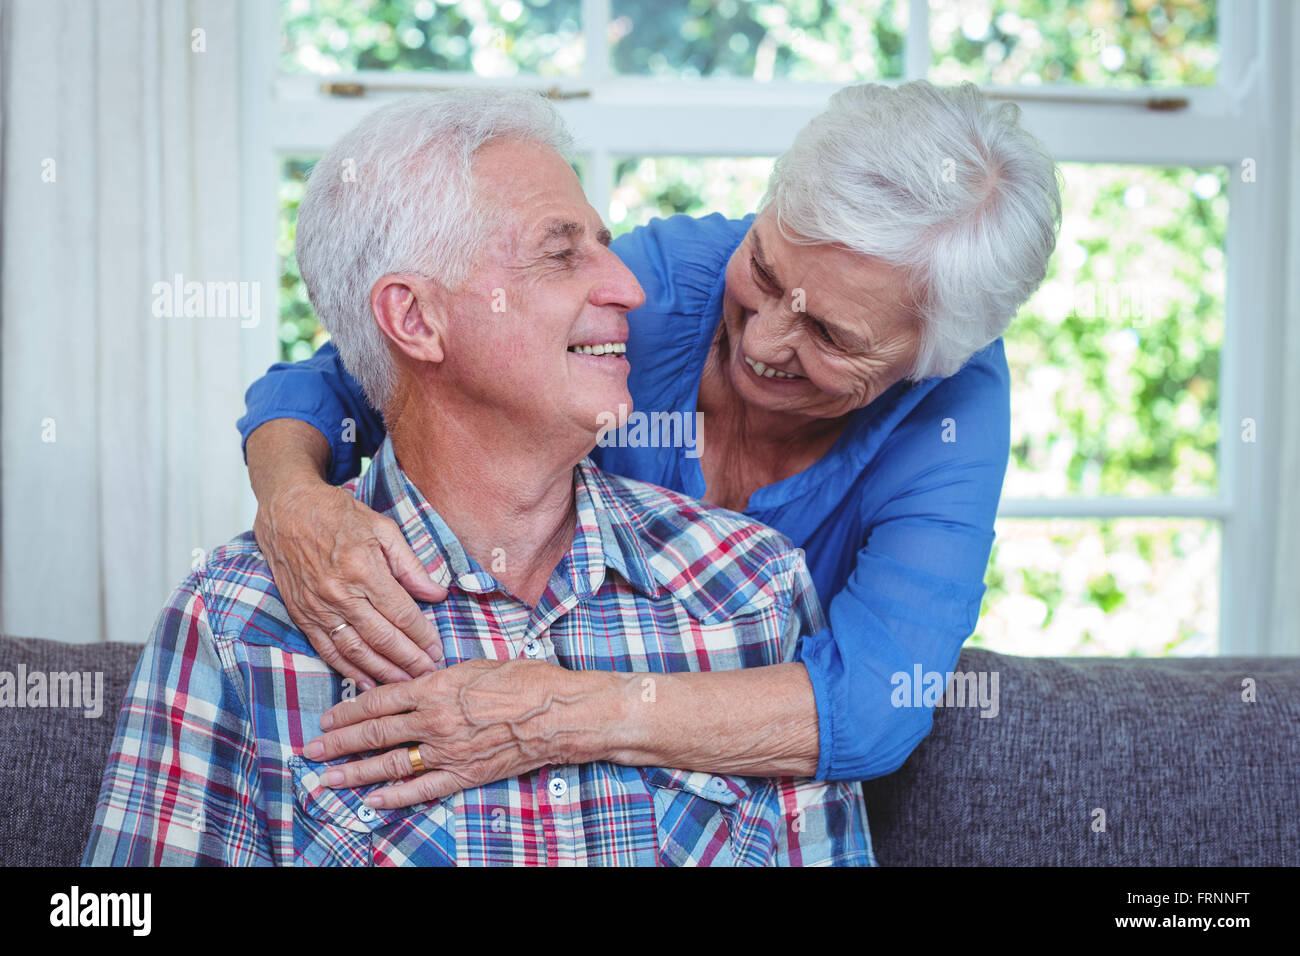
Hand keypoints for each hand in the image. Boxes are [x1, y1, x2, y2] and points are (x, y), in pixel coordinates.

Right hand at [254, 478, 448, 688]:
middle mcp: (340, 593)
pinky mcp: (302, 615)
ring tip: (405, 685)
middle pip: (382, 638)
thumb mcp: (383, 528)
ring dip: (383, 672)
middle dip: (409, 660)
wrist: (286, 509)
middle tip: (429, 674)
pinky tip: (367, 682)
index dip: (422, 636)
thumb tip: (437, 594)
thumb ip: (411, 565)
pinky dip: (348, 670)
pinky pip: (327, 650)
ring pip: (356, 650)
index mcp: (364, 569)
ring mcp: (318, 607)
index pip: (401, 613)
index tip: (438, 649)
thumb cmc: (337, 513)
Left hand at [304, 658, 598, 807]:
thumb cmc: (525, 681)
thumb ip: (441, 677)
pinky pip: (421, 789)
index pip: (379, 700)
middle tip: (311, 750)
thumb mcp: (477, 665)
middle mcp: (433, 720)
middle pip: (375, 733)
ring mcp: (446, 752)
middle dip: (339, 743)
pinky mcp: (463, 775)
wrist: (558, 714)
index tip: (328, 718)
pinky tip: (372, 801)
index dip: (349, 711)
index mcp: (435, 687)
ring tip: (328, 778)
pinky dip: (395, 796)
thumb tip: (416, 684)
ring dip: (355, 772)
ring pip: (390, 764)